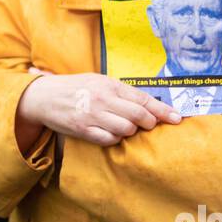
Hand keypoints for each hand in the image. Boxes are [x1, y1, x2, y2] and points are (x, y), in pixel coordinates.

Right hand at [16, 69, 180, 150]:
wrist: (43, 96)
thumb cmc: (75, 89)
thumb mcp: (99, 82)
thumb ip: (121, 92)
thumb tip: (147, 105)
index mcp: (110, 84)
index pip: (143, 99)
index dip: (162, 111)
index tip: (177, 118)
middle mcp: (103, 98)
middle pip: (138, 116)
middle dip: (148, 123)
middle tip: (148, 126)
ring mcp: (93, 115)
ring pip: (126, 129)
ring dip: (129, 131)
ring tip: (122, 127)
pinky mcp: (83, 129)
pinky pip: (108, 140)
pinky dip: (113, 139)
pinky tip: (108, 133)